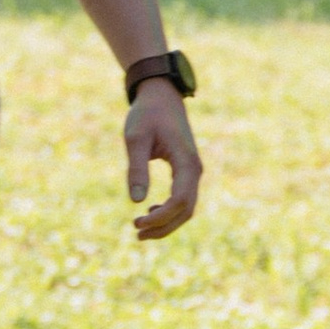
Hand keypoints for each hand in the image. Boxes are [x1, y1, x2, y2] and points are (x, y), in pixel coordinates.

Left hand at [126, 85, 200, 239]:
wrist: (161, 96)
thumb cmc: (147, 114)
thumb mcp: (136, 138)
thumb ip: (137, 168)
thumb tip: (136, 200)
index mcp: (186, 161)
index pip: (180, 200)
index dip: (161, 217)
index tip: (138, 222)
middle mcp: (194, 169)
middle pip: (186, 209)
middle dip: (163, 226)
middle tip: (137, 232)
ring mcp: (192, 171)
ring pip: (187, 207)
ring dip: (167, 222)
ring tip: (140, 229)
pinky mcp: (186, 171)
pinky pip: (183, 198)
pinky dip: (169, 211)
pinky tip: (150, 211)